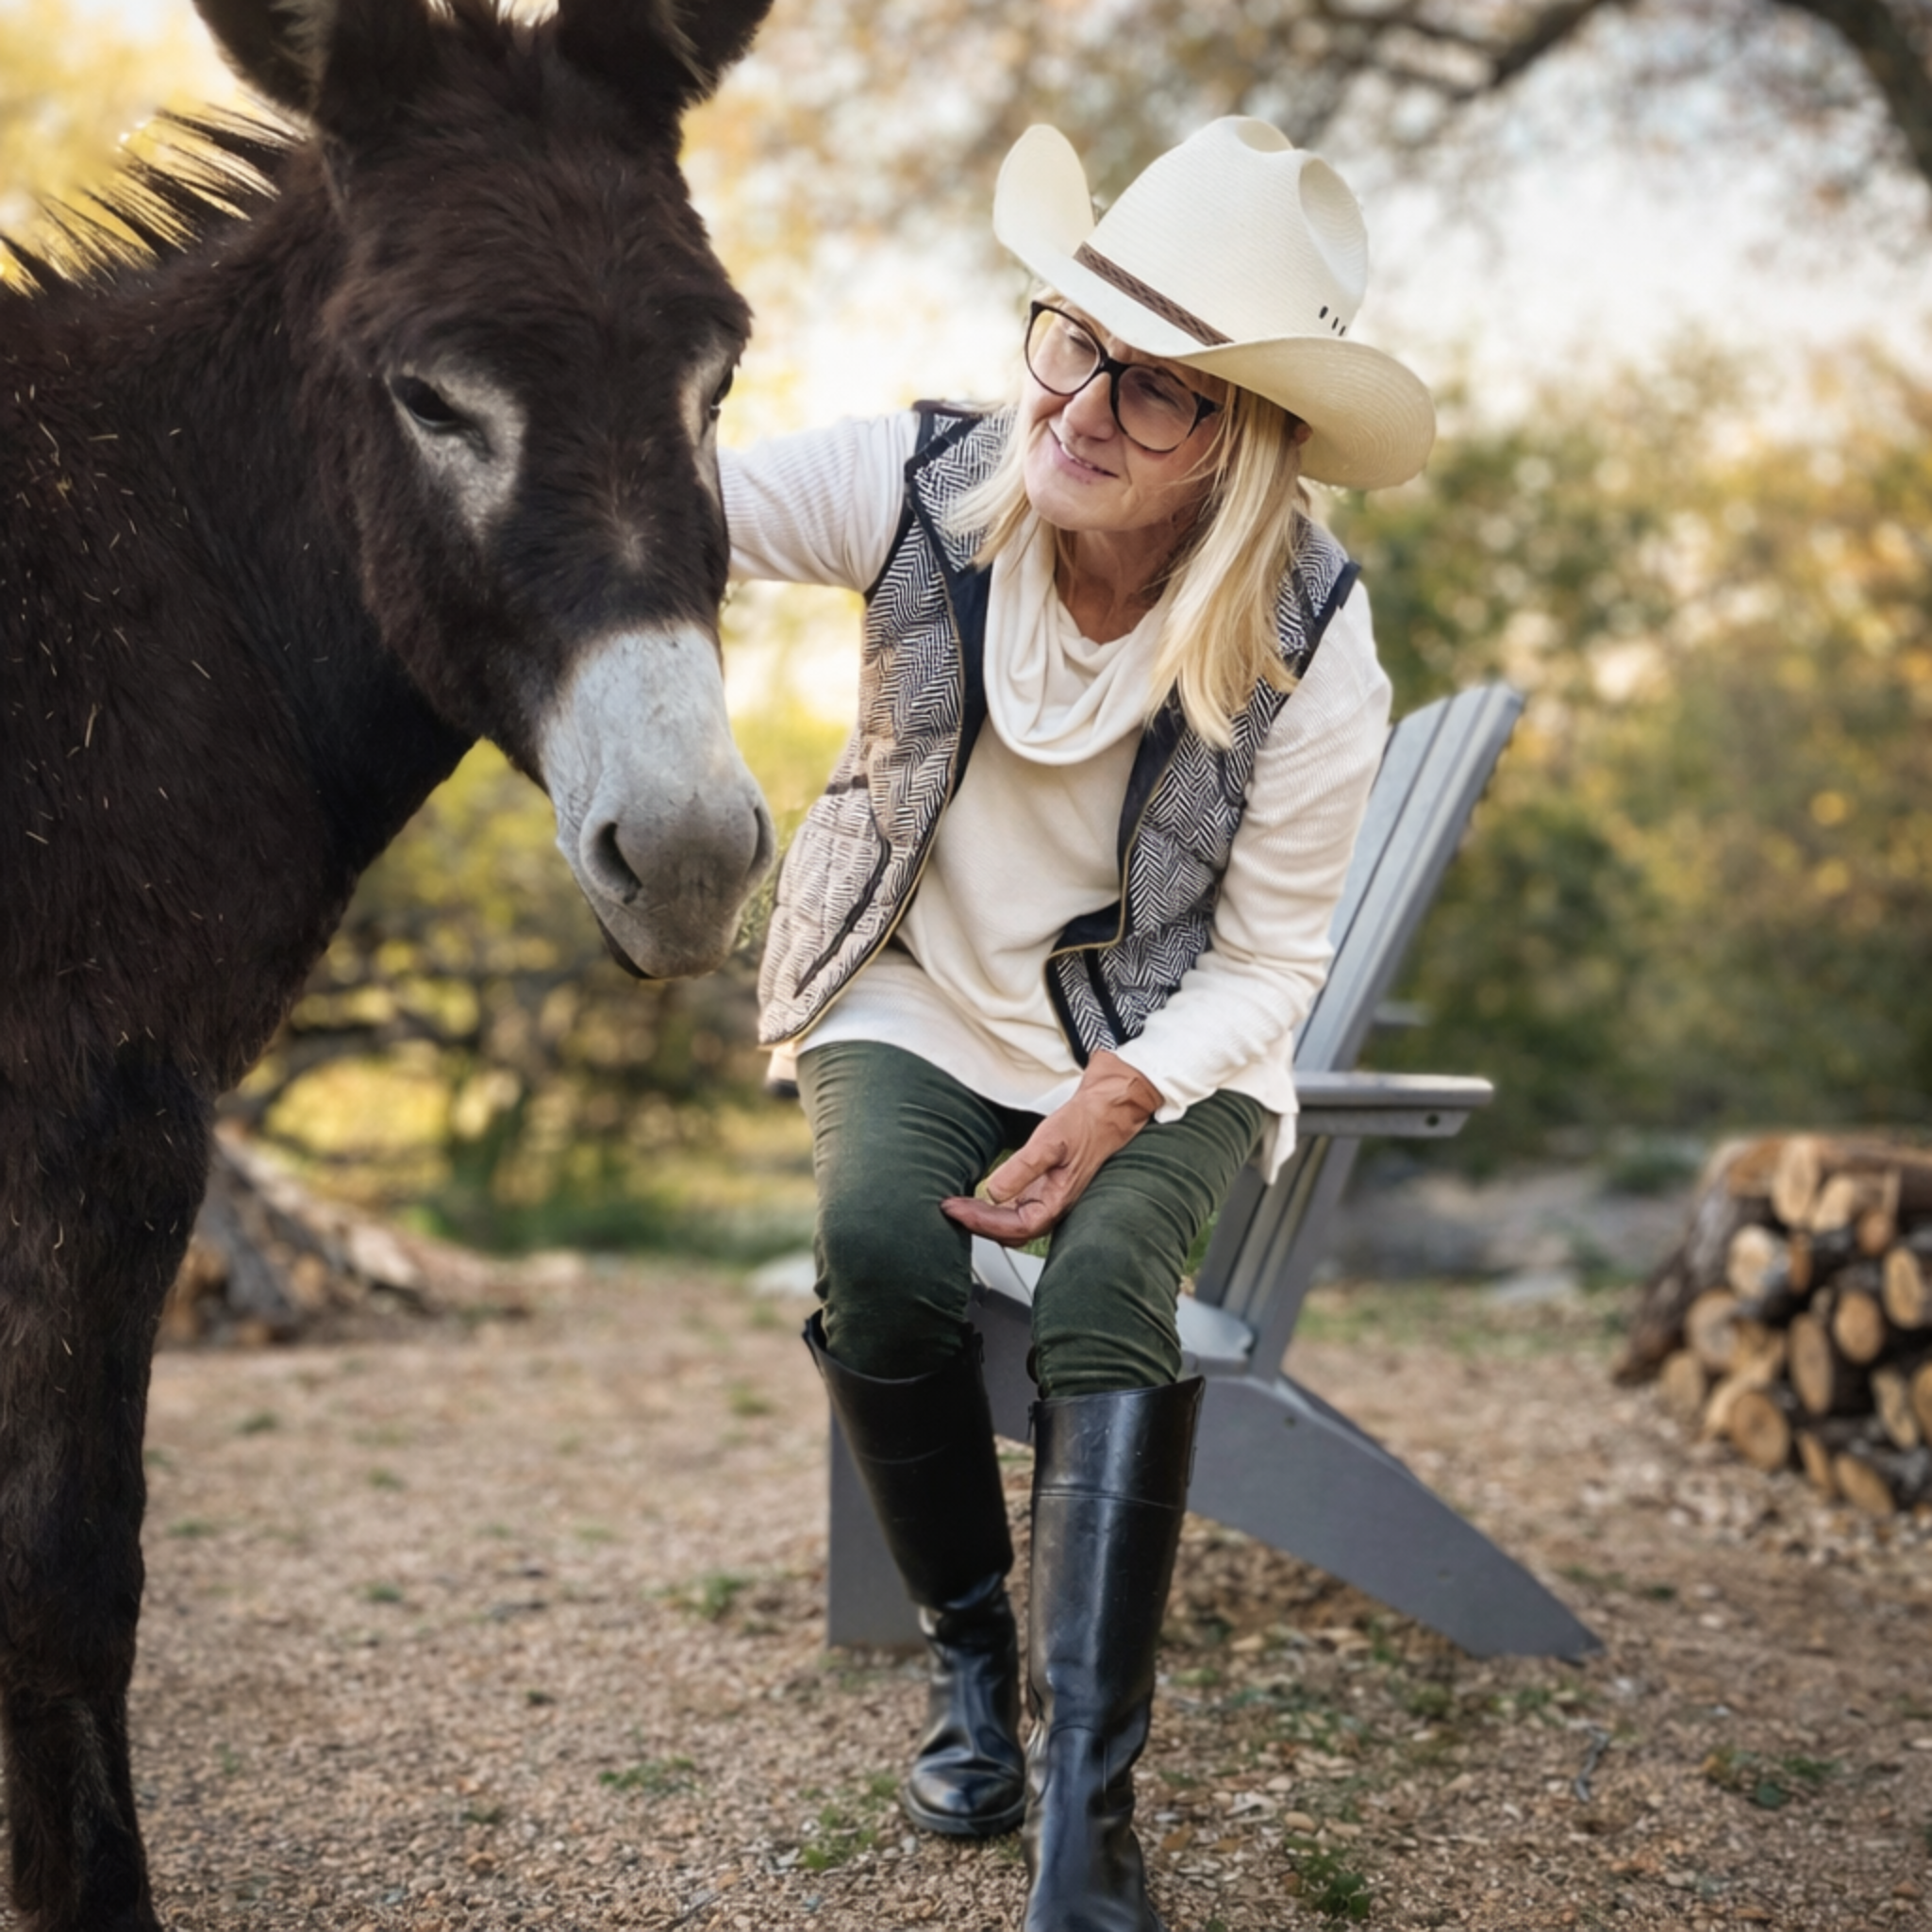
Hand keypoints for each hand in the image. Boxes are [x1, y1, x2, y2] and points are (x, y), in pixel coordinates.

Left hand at [940, 1051, 1162, 1247]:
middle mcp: (1052, 1206)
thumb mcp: (1050, 1142)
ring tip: (956, 1207)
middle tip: (948, 1209)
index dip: (982, 1223)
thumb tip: (993, 1193)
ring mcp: (1047, 1199)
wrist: (1104, 1112)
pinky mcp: (1042, 1189)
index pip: (1015, 1228)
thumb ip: (1022, 1168)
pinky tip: (977, 1200)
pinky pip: (1014, 1210)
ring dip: (983, 1219)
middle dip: (978, 1225)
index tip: (955, 1209)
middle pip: (1010, 1232)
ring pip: (1011, 1224)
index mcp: (1057, 1201)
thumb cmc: (1083, 1125)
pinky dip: (992, 1209)